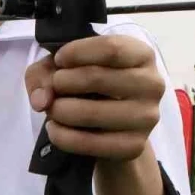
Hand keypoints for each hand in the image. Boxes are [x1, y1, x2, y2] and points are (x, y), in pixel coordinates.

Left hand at [24, 34, 163, 160]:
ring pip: (91, 112)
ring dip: (59, 110)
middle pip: (97, 78)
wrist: (113, 128)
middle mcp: (152, 84)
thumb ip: (45, 72)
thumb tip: (43, 100)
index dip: (77, 52)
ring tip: (51, 109)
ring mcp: (147, 118)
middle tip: (52, 88)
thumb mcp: (67, 68)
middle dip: (62, 82)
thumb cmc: (92, 87)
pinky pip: (90, 143)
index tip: (58, 60)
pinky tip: (55, 129)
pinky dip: (62, 136)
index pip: (111, 48)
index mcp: (142, 55)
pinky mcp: (135, 146)